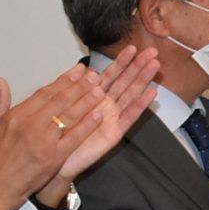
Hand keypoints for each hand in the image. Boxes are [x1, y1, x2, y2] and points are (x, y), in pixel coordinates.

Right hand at [0, 64, 112, 209]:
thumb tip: (2, 83)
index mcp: (15, 117)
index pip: (44, 93)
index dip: (63, 80)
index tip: (76, 71)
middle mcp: (30, 126)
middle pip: (60, 101)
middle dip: (79, 86)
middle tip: (93, 75)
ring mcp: (43, 142)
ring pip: (69, 116)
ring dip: (87, 101)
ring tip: (100, 89)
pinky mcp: (53, 158)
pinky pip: (74, 138)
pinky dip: (87, 125)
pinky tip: (98, 115)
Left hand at [35, 46, 158, 207]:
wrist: (53, 162)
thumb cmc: (57, 137)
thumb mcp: (60, 106)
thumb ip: (71, 87)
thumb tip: (82, 68)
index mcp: (92, 99)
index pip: (110, 76)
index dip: (121, 62)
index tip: (132, 47)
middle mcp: (105, 107)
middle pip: (124, 82)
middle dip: (138, 66)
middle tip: (152, 51)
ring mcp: (111, 119)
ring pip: (130, 95)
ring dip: (143, 80)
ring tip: (155, 65)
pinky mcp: (114, 133)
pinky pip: (129, 117)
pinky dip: (140, 105)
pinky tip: (151, 93)